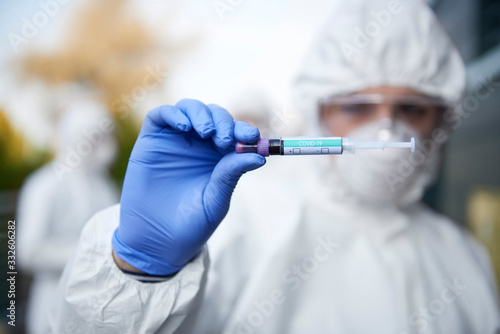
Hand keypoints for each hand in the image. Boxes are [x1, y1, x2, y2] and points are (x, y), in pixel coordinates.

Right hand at [112, 99, 264, 274]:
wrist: (156, 242)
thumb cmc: (190, 225)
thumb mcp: (216, 200)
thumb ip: (231, 175)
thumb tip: (259, 155)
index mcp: (219, 158)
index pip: (235, 133)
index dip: (244, 130)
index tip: (252, 137)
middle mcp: (197, 146)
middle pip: (214, 116)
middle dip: (224, 121)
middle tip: (225, 139)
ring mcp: (174, 141)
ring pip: (189, 109)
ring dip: (201, 114)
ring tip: (206, 132)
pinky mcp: (150, 142)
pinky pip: (160, 116)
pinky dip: (174, 114)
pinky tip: (184, 127)